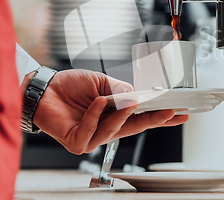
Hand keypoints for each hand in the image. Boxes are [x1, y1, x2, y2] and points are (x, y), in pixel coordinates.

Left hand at [23, 69, 187, 154]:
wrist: (44, 88)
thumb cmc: (70, 86)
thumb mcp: (101, 82)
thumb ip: (119, 90)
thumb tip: (135, 96)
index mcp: (114, 115)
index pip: (141, 118)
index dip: (160, 117)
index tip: (179, 112)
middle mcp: (105, 128)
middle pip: (135, 128)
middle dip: (154, 120)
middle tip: (170, 112)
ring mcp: (92, 137)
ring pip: (114, 130)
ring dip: (121, 114)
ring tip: (128, 101)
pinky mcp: (77, 142)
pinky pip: (92, 130)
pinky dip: (96, 114)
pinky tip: (97, 101)